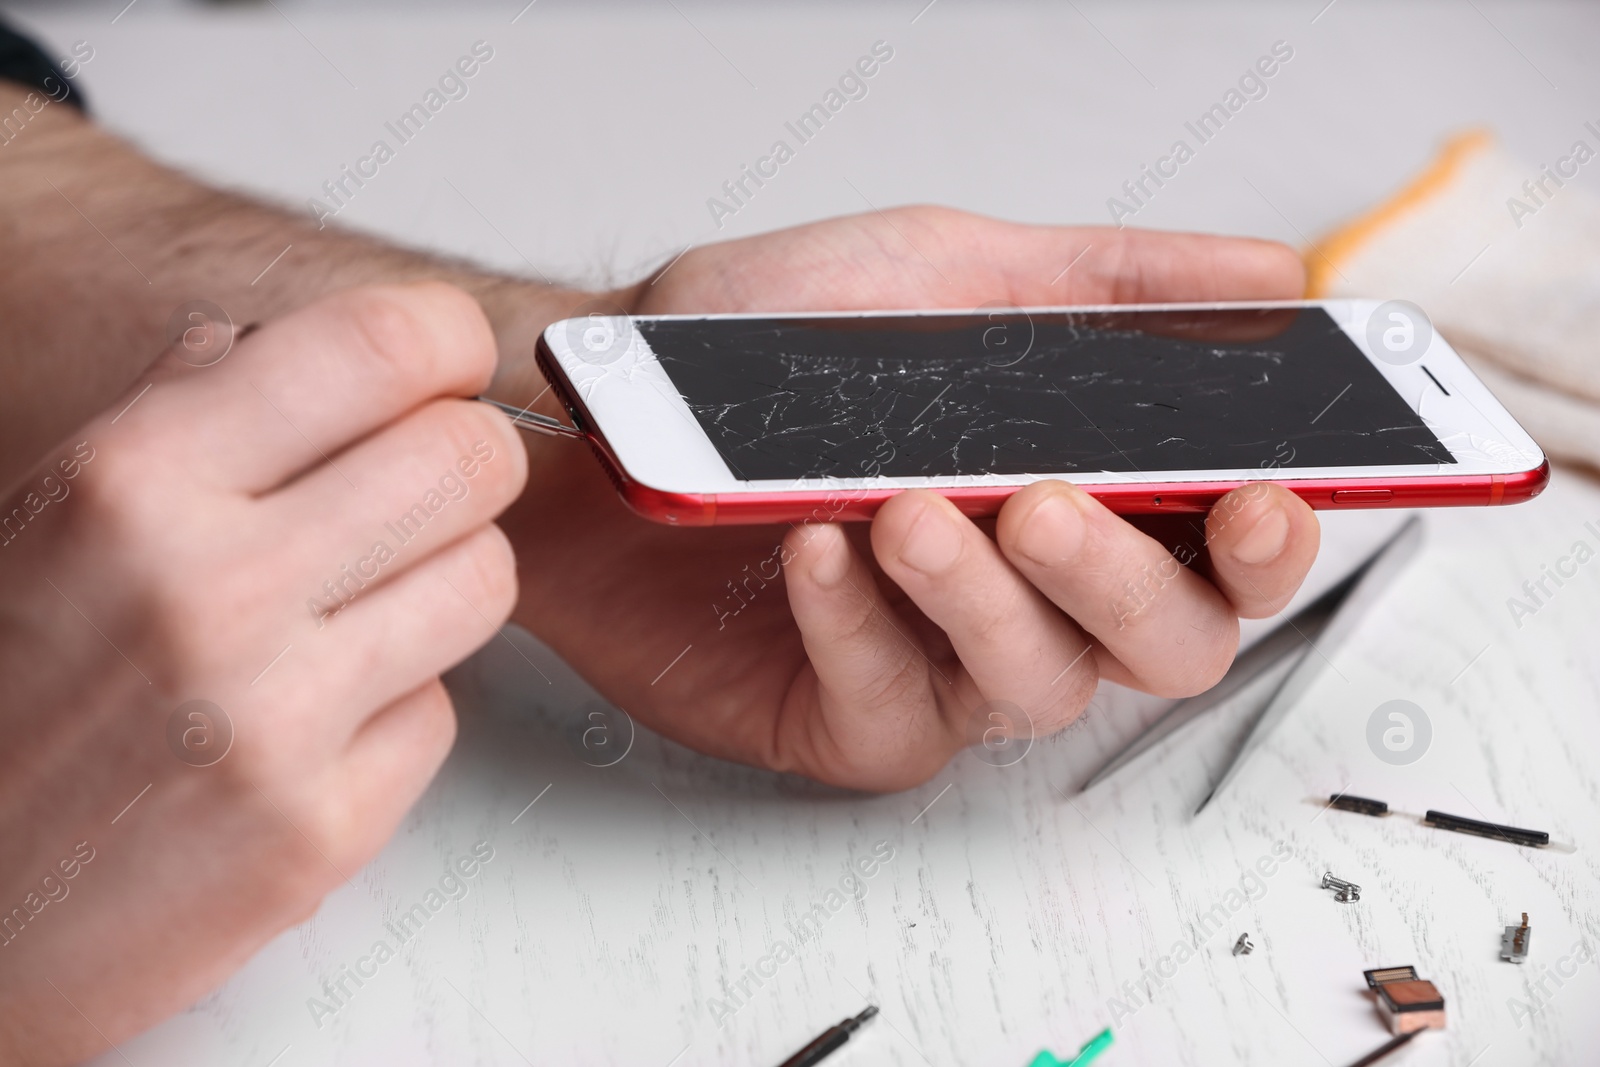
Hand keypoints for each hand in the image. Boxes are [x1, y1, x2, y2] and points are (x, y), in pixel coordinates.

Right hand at [0, 284, 525, 1063]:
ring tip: (363, 602)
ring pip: (485, 580)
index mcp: (131, 486)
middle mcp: (214, 594)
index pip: (377, 348)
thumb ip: (161, 420)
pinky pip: (440, 712)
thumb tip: (254, 342)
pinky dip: (398, 705)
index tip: (444, 360)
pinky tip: (316, 720)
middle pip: (468, 461)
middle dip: (465, 459)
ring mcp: (277, 721)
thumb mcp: (38, 526)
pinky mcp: (323, 831)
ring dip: (446, 577)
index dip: (442, 342)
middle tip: (424, 483)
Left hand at [501, 208, 1318, 789]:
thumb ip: (1109, 283)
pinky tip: (817, 552)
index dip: (1268, 545)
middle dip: (1121, 579)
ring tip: (908, 511)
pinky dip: (858, 627)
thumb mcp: (946, 273)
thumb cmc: (761, 348)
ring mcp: (944, 665)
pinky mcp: (848, 719)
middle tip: (1045, 502)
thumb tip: (1271, 277)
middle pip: (1162, 644)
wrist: (602, 409)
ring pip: (1035, 684)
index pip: (1222, 551)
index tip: (1261, 500)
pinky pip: (892, 707)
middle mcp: (1033, 595)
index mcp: (1085, 494)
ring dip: (981, 597)